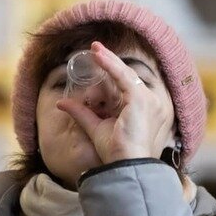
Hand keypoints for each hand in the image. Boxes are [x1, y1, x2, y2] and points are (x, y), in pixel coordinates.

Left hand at [56, 41, 173, 163]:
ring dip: (109, 60)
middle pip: (128, 77)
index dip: (114, 72)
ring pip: (126, 74)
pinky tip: (98, 56)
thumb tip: (62, 102)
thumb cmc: (116, 153)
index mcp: (147, 110)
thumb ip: (82, 113)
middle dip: (111, 62)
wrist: (126, 167)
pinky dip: (110, 65)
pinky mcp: (141, 100)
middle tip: (95, 49)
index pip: (129, 86)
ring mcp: (150, 100)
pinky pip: (123, 77)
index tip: (99, 61)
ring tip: (95, 49)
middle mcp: (153, 103)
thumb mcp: (96, 127)